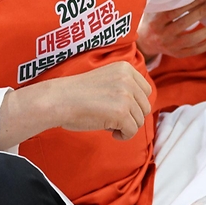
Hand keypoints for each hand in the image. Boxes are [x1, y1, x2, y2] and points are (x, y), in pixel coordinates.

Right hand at [38, 61, 152, 140]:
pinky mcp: (121, 113)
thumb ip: (125, 86)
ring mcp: (126, 96)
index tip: (119, 108)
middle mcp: (128, 79)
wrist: (59, 99)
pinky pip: (132, 131)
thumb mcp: (107, 78)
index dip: (134, 103)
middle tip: (112, 118)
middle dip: (131, 116)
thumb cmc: (78, 93)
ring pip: (139, 120)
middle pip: (145, 107)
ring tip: (109, 123)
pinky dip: (123, 135)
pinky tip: (111, 132)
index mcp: (125, 68)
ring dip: (126, 126)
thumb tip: (142, 108)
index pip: (146, 91)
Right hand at [137, 0, 205, 60]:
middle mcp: (162, 34)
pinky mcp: (177, 54)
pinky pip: (193, 51)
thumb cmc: (151, 21)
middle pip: (183, 24)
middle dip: (199, 14)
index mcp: (156, 21)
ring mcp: (170, 46)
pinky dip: (205, 46)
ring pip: (190, 40)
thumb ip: (163, 1)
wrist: (145, 42)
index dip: (188, 4)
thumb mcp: (152, 10)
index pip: (173, 12)